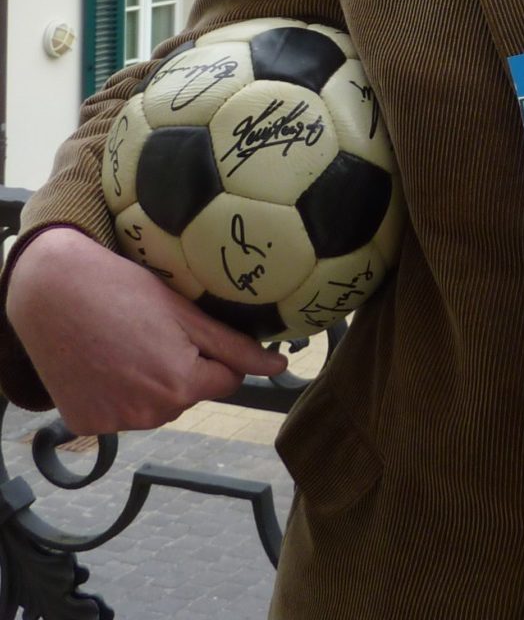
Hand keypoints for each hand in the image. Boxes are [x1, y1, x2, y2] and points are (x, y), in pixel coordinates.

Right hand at [6, 228, 286, 434]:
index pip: (226, 381)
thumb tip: (279, 368)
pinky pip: (119, 412)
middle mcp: (150, 414)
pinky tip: (103, 361)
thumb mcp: (185, 313)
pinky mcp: (86, 424)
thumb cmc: (124, 292)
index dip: (213, 353)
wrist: (52, 293)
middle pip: (188, 393)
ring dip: (150, 381)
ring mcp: (115, 424)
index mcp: (181, 386)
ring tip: (126, 343)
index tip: (188, 330)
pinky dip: (117, 391)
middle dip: (181, 367)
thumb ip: (234, 347)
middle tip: (151, 331)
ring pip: (155, 405)